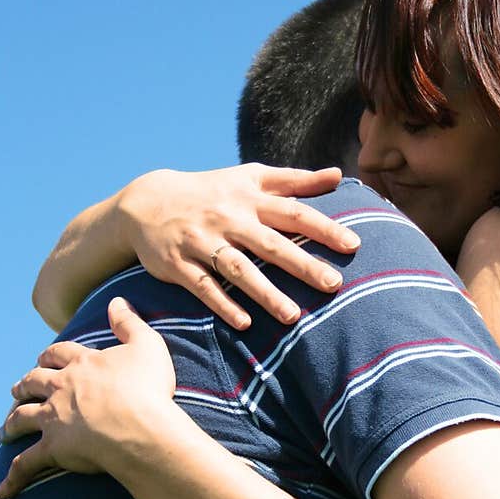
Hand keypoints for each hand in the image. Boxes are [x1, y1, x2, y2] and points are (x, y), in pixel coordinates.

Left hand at [0, 298, 175, 497]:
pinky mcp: (54, 447)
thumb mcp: (147, 345)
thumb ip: (130, 322)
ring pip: (22, 416)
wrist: (140, 426)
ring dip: (11, 423)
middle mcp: (61, 388)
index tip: (46, 357)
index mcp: (82, 364)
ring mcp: (54, 418)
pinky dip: (13, 478)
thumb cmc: (148, 388)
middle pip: (33, 382)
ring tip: (4, 429)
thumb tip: (117, 300)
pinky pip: (27, 464)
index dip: (51, 355)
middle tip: (18, 389)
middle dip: (25, 385)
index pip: (60, 353)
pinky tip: (1, 491)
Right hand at [117, 163, 358, 328]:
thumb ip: (295, 180)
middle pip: (270, 244)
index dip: (323, 227)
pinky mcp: (179, 265)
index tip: (353, 244)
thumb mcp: (249, 178)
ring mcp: (202, 243)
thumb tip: (339, 174)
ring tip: (292, 316)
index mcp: (249, 199)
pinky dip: (223, 304)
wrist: (146, 201)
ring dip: (265, 293)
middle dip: (302, 264)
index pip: (293, 213)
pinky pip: (203, 287)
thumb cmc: (211, 193)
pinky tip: (245, 323)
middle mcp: (228, 220)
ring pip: (238, 270)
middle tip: (333, 285)